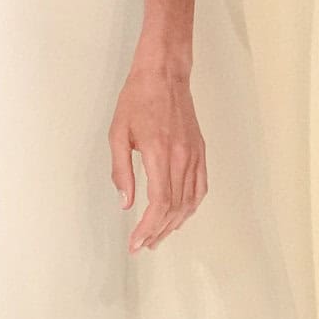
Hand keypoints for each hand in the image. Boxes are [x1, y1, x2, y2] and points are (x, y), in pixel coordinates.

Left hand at [109, 58, 207, 252]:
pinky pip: (200, 187)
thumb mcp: (117, 133)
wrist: (165, 73)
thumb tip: (126, 202)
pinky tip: (180, 216)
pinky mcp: (200, 151)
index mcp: (159, 153)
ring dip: (174, 224)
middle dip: (158, 232)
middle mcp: (182, 157)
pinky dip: (191, 207)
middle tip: (142, 245)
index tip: (135, 242)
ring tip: (158, 237)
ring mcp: (194, 155)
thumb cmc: (138, 98)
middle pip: (174, 208)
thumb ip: (121, 171)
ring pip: (189, 202)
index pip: (159, 203)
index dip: (147, 228)